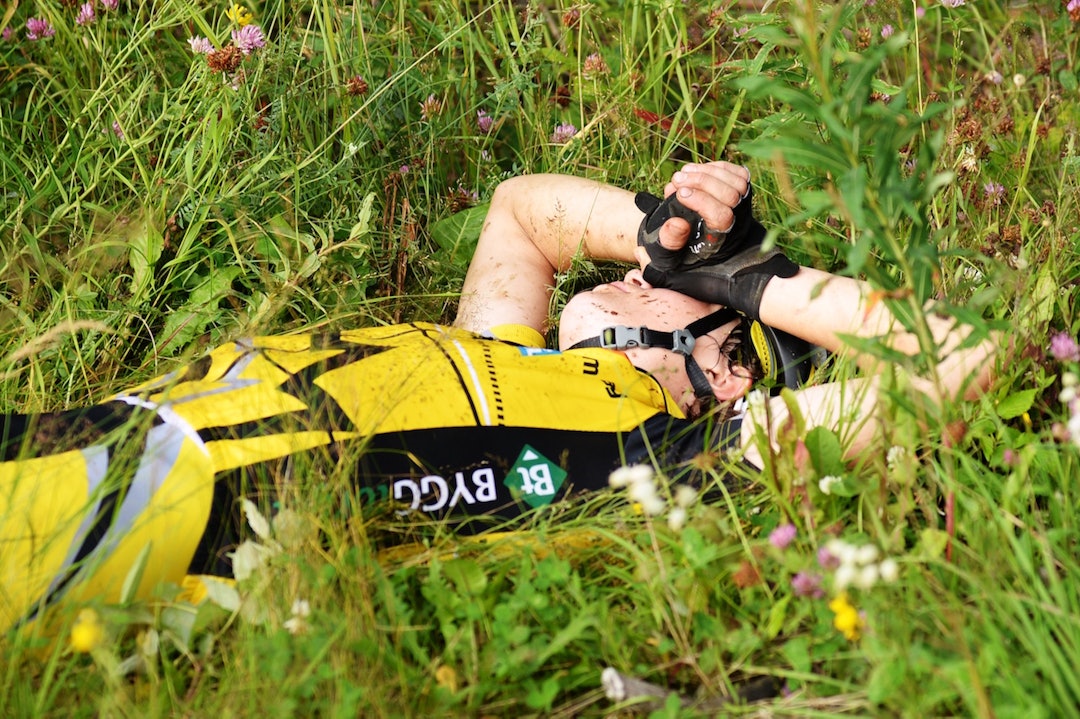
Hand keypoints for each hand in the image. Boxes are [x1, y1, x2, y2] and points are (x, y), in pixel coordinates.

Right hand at [634, 162, 797, 319]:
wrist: (688, 242)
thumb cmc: (675, 249)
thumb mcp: (665, 254)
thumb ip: (669, 241)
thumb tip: (678, 223)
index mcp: (720, 242)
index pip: (721, 216)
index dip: (701, 201)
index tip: (679, 193)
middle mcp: (737, 224)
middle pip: (732, 195)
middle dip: (702, 182)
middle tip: (677, 180)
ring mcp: (744, 207)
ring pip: (737, 181)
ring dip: (707, 172)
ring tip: (682, 174)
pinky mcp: (743, 193)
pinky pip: (738, 173)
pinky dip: (716, 167)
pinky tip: (696, 170)